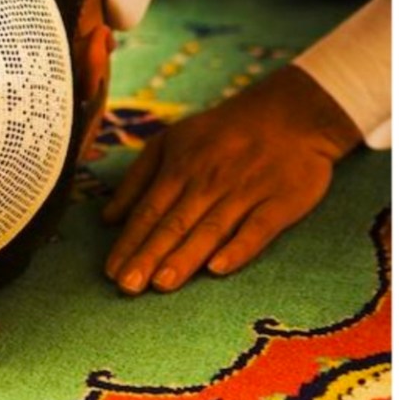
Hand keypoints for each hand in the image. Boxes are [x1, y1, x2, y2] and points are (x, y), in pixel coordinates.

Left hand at [102, 65, 361, 294]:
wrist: (290, 113)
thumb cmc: (220, 132)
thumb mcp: (170, 141)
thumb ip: (138, 179)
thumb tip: (107, 218)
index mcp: (179, 168)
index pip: (148, 211)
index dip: (129, 242)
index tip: (110, 271)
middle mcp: (208, 181)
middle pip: (174, 224)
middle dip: (148, 255)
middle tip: (127, 286)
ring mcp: (245, 192)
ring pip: (210, 229)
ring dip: (185, 257)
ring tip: (161, 284)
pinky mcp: (280, 201)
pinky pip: (257, 229)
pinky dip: (238, 248)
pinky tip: (218, 268)